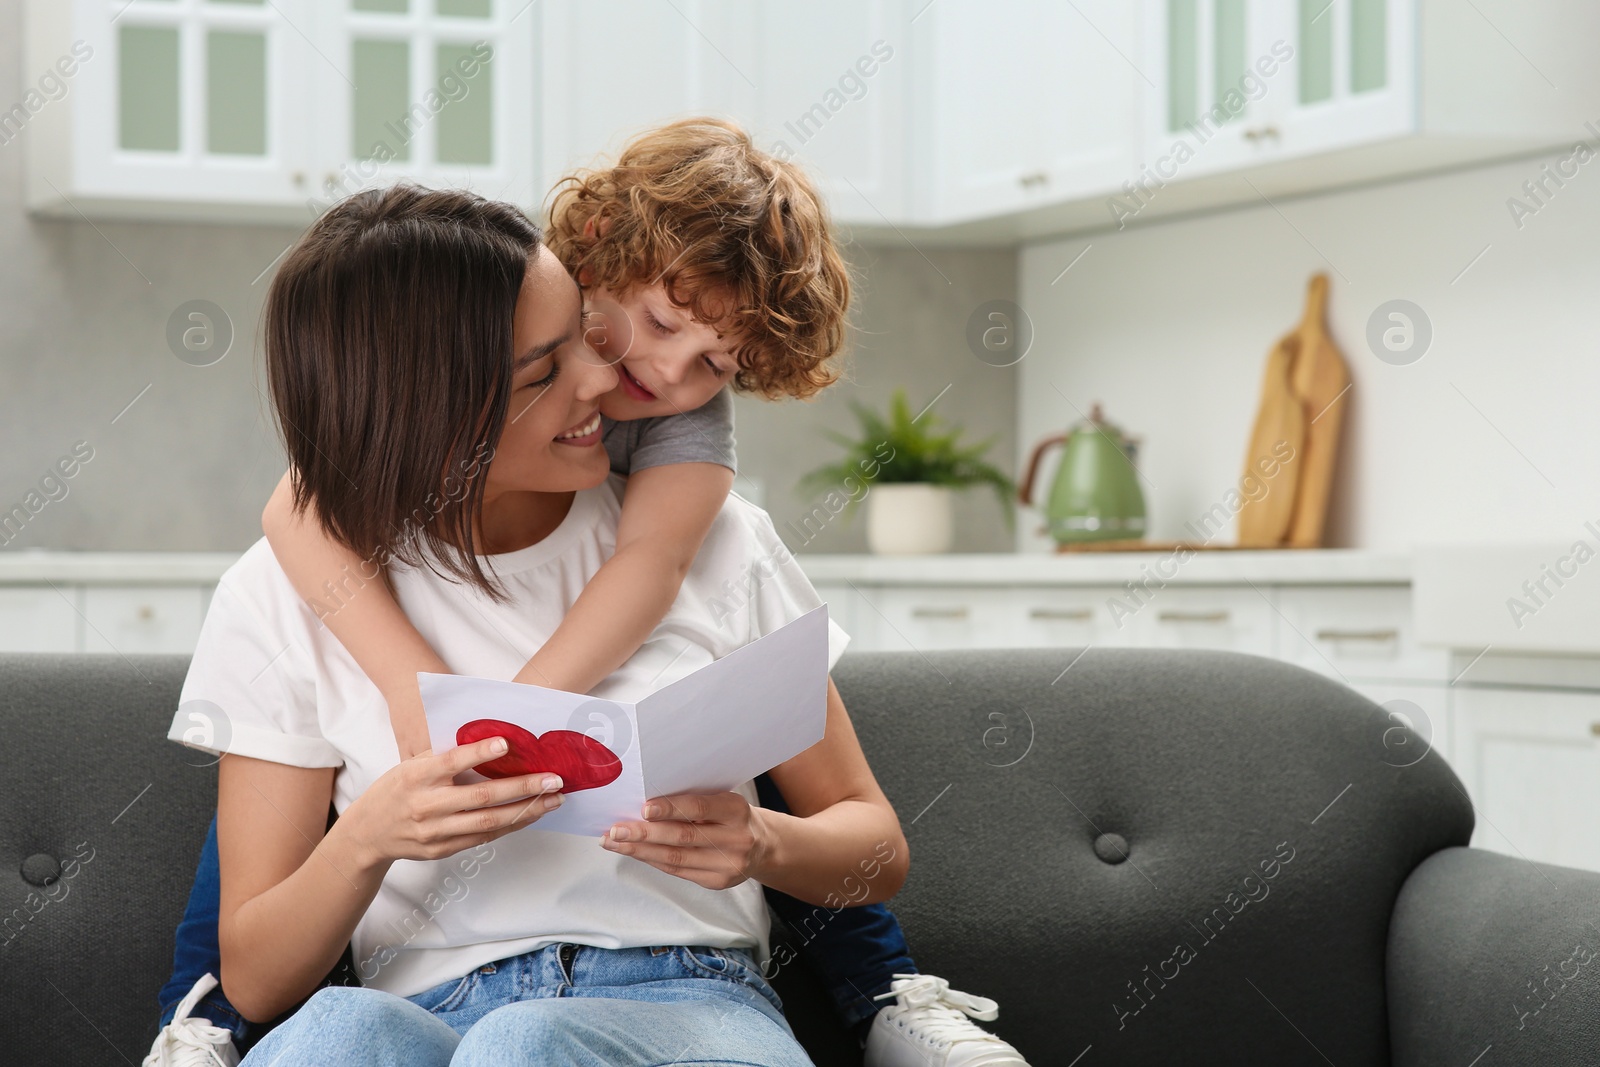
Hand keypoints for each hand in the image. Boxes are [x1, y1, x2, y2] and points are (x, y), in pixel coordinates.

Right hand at [341, 736, 565, 869]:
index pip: (450, 762)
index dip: (479, 753)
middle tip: (553, 779)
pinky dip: (510, 825)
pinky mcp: (442, 850)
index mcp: (415, 777)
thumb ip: (443, 757)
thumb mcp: (410, 766)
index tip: (506, 742)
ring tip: (552, 800)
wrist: (367, 833)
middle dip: (522, 787)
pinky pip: (483, 836)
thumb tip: (490, 742)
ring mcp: (434, 831)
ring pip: (488, 821)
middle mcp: (425, 805)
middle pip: (481, 797)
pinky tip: (530, 814)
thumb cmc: (395, 790)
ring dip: (526, 810)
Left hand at [600, 792, 772, 889]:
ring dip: (639, 850)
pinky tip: (634, 852)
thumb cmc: (734, 816)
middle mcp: (735, 839)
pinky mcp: (717, 882)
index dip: (670, 808)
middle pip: (683, 837)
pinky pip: (678, 871)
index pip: (699, 809)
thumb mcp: (724, 801)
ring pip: (676, 858)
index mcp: (736, 811)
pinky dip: (652, 860)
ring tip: (614, 842)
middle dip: (644, 834)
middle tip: (616, 829)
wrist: (764, 846)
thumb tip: (645, 805)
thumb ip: (693, 802)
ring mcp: (727, 864)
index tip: (643, 808)